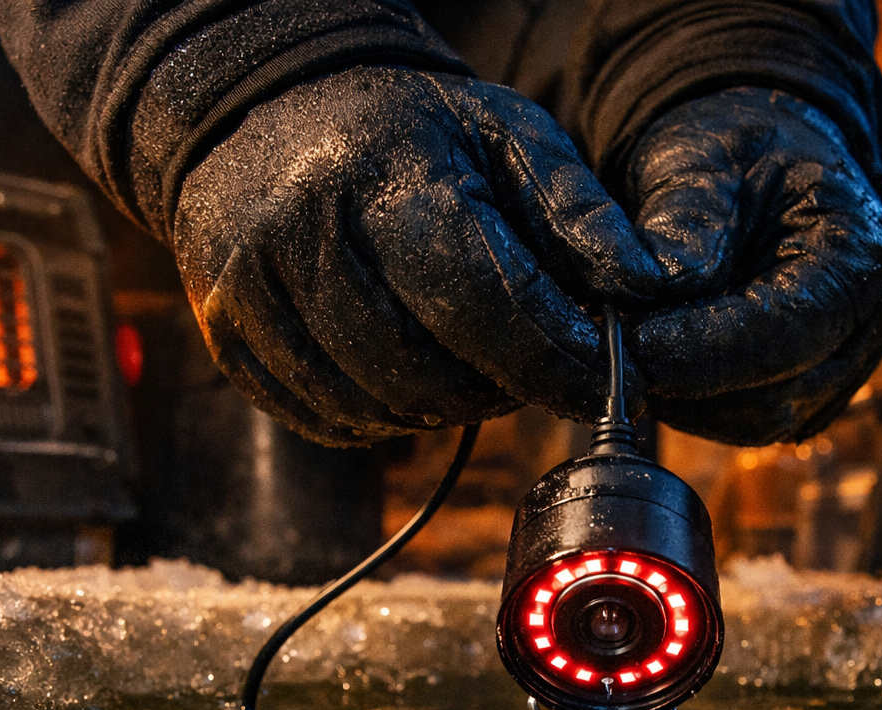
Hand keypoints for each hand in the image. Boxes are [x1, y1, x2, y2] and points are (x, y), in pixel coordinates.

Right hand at [172, 66, 662, 443]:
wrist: (261, 114)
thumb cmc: (408, 130)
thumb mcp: (506, 136)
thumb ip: (580, 212)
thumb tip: (651, 288)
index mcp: (384, 175)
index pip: (481, 300)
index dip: (552, 357)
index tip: (605, 382)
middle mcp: (303, 235)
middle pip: (428, 372)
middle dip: (502, 388)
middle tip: (535, 365)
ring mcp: (251, 295)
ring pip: (379, 409)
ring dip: (447, 409)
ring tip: (475, 362)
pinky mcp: (229, 343)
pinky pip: (330, 423)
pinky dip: (388, 419)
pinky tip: (412, 373)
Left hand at [622, 87, 881, 444]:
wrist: (762, 157)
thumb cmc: (737, 147)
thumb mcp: (704, 156)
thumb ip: (686, 221)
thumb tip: (655, 291)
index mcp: (857, 257)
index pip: (780, 335)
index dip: (700, 352)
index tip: (630, 345)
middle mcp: (866, 324)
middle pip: (774, 397)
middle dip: (688, 382)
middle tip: (614, 351)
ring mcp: (843, 366)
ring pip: (757, 421)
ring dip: (687, 399)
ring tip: (633, 349)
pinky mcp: (810, 391)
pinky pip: (748, 421)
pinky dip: (697, 402)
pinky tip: (661, 359)